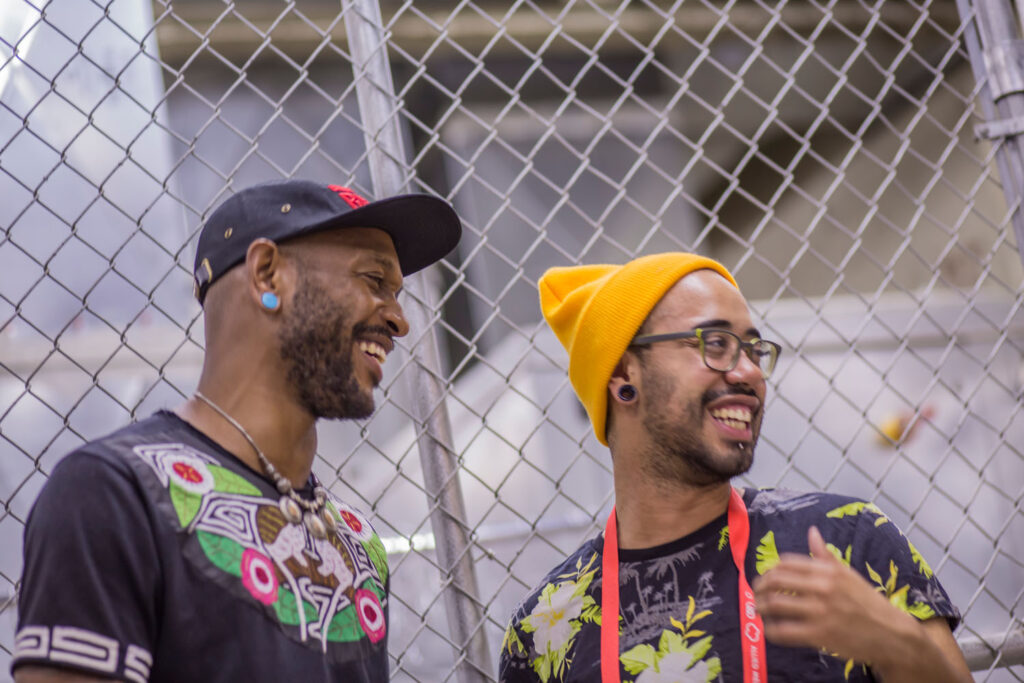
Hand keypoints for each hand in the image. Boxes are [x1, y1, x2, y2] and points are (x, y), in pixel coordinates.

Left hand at [751, 525, 912, 664]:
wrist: (892, 635)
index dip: (771, 570)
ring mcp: (820, 612)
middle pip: (776, 580)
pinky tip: (771, 629)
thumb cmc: (868, 603)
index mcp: (829, 571)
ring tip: (759, 609)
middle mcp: (823, 588)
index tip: (767, 577)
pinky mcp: (819, 635)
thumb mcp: (849, 574)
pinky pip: (784, 631)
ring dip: (761, 607)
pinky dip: (771, 630)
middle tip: (756, 593)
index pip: (786, 563)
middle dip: (760, 586)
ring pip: (775, 604)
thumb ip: (825, 556)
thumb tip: (812, 531)